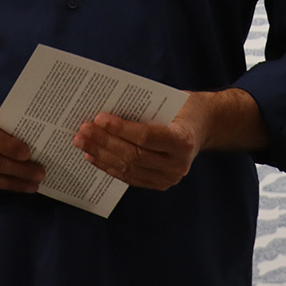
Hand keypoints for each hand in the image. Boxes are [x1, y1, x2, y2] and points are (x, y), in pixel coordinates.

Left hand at [72, 88, 268, 190]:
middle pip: (133, 155)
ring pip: (128, 168)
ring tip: (82, 142)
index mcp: (183, 141)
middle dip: (104, 142)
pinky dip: (108, 167)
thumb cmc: (182, 108)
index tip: (99, 118)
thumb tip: (105, 112)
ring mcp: (168, 178)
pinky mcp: (159, 184)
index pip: (145, 137)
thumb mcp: (170, 101)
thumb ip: (143, 108)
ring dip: (101, 155)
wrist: (203, 126)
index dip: (120, 129)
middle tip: (82, 130)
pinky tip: (92, 156)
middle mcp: (178, 164)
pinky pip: (129, 177)